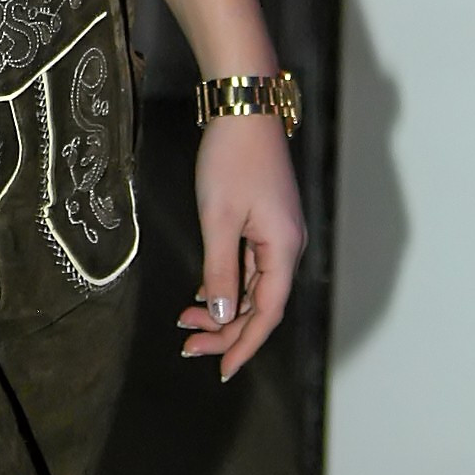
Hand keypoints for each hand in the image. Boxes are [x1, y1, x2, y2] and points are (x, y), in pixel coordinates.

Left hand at [177, 112, 305, 381]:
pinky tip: (204, 293)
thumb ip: (221, 271)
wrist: (243, 105)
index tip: (220, 369)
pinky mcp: (266, 220)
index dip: (244, 345)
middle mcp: (287, 246)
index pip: (268, 313)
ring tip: (187, 321)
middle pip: (262, 304)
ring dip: (224, 307)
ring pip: (254, 286)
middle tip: (188, 345)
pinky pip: (250, 265)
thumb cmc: (232, 158)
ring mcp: (278, 232)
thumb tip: (224, 317)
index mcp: (283, 249)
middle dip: (226, 330)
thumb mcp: (219, 219)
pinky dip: (227, 282)